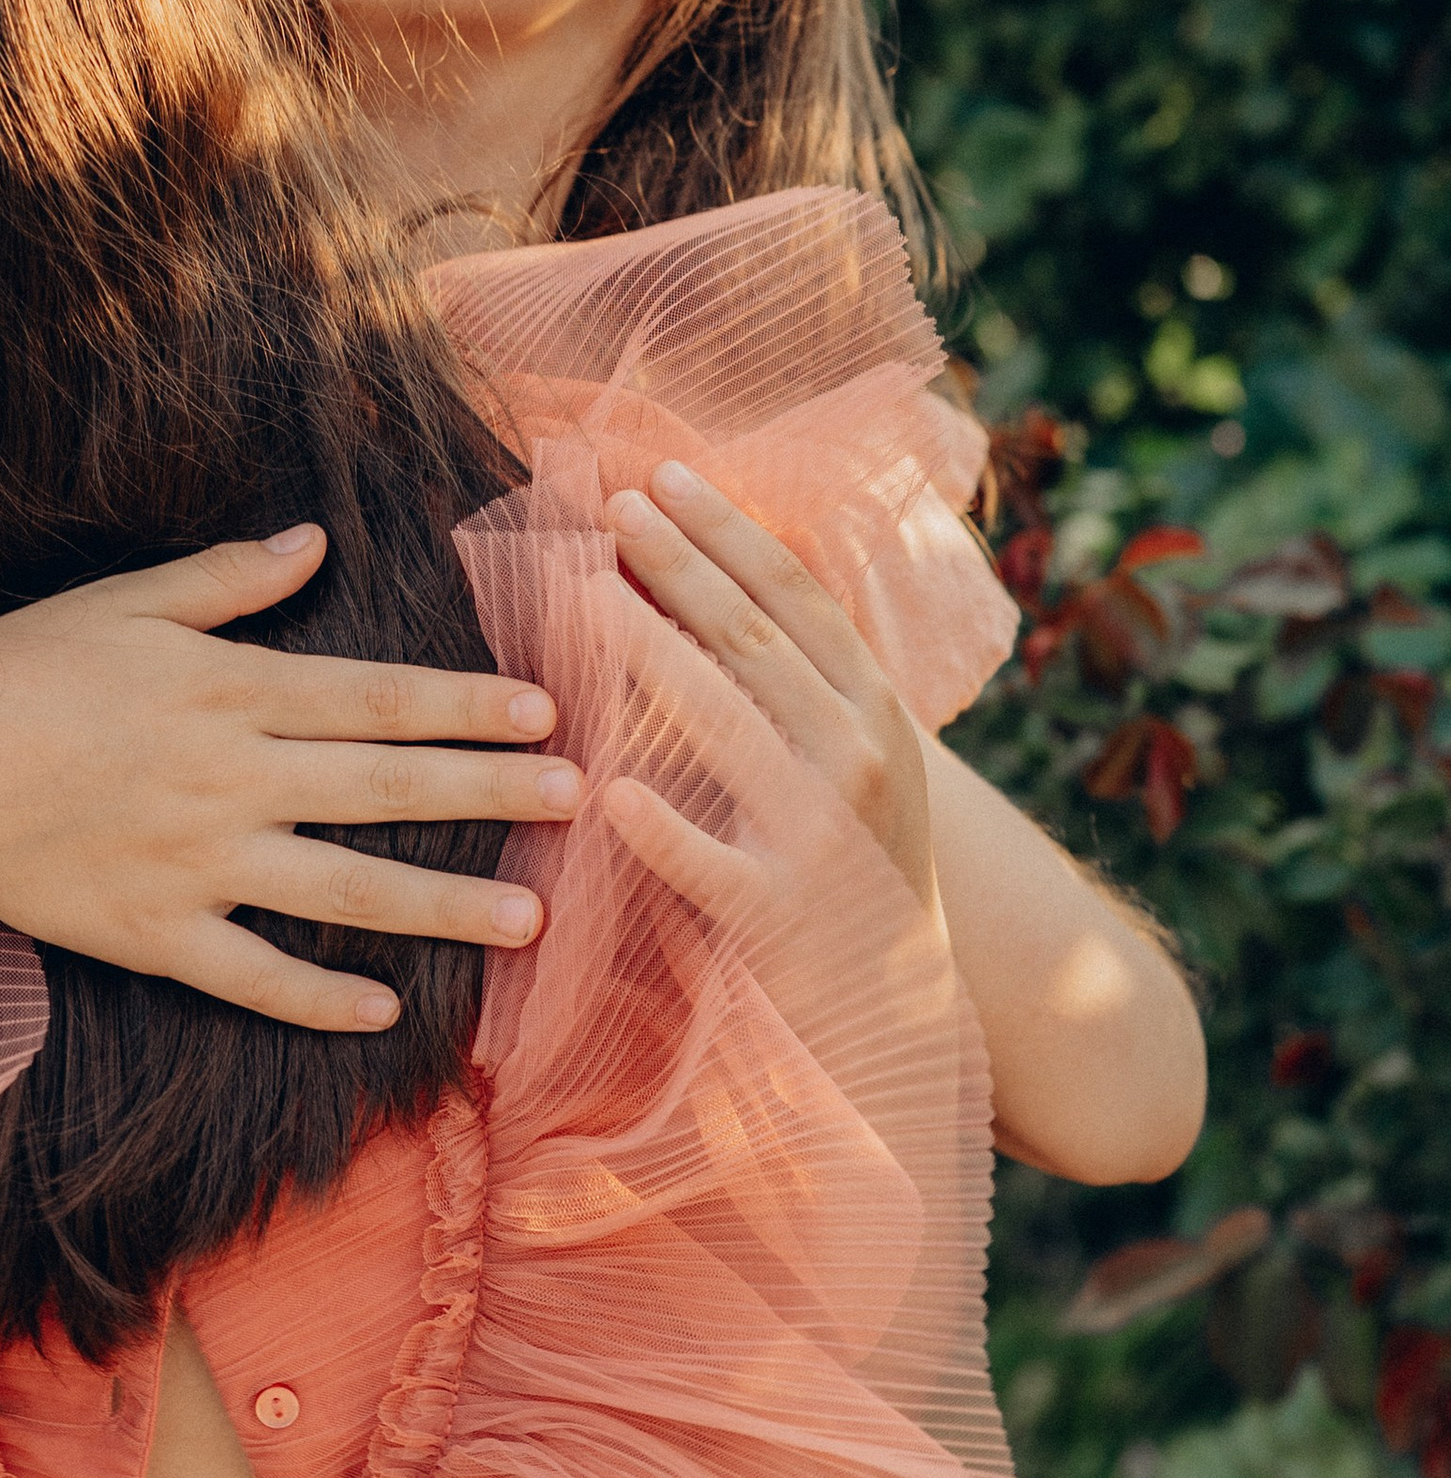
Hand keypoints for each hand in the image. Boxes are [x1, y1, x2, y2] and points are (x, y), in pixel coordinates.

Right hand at [0, 525, 581, 1034]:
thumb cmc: (19, 673)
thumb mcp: (123, 602)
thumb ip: (227, 580)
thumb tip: (313, 543)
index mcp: (229, 689)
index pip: (376, 698)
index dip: (466, 705)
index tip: (544, 711)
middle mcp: (230, 778)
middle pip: (385, 787)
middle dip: (488, 794)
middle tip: (575, 801)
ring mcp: (199, 863)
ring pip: (343, 888)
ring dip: (442, 904)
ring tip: (527, 919)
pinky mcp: (156, 934)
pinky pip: (255, 975)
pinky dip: (321, 996)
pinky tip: (386, 1008)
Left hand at [598, 462, 939, 918]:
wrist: (897, 1002)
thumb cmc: (856, 858)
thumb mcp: (860, 754)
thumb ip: (807, 678)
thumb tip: (721, 571)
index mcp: (875, 708)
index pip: (797, 597)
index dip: (730, 531)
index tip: (664, 475)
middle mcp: (857, 756)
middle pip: (755, 639)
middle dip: (680, 562)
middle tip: (611, 504)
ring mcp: (820, 834)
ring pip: (725, 726)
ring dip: (650, 652)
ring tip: (581, 596)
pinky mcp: (776, 912)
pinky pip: (706, 862)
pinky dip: (658, 827)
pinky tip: (604, 790)